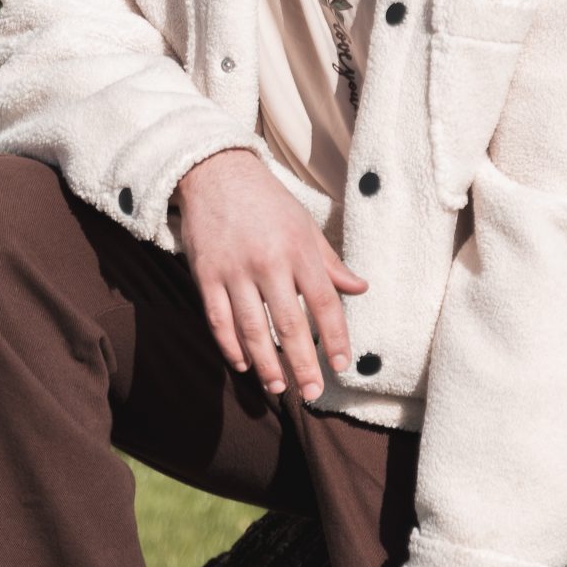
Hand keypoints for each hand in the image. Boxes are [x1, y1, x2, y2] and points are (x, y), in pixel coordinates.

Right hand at [174, 148, 365, 403]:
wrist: (216, 173)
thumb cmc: (268, 202)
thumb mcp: (305, 225)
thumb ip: (331, 262)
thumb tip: (361, 289)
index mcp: (299, 249)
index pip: (324, 302)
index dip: (335, 337)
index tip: (340, 365)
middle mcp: (268, 262)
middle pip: (290, 324)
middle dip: (302, 363)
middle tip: (311, 393)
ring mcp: (234, 270)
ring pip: (253, 328)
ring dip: (266, 363)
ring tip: (278, 387)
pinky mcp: (206, 274)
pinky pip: (219, 319)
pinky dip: (230, 346)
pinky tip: (243, 364)